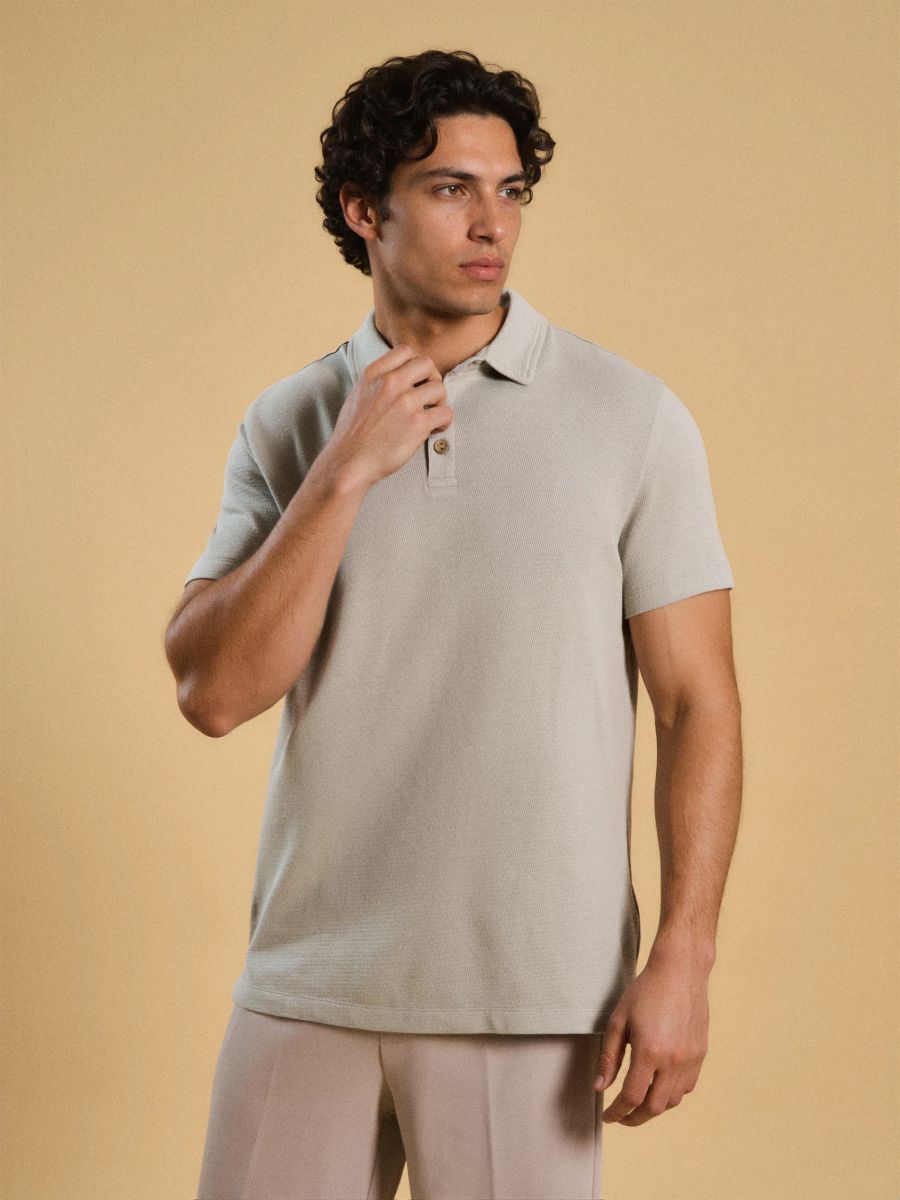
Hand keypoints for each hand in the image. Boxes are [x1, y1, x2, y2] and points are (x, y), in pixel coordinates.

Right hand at [326, 343, 451, 488]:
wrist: (349, 463)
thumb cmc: (352, 435)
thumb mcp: (357, 395)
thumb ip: (377, 382)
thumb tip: (398, 377)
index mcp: (373, 374)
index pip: (406, 351)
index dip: (415, 365)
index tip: (414, 380)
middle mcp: (390, 383)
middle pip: (427, 364)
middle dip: (431, 379)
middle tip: (428, 397)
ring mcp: (405, 402)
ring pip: (439, 388)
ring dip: (440, 402)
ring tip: (431, 415)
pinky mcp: (418, 423)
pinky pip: (446, 413)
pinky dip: (444, 421)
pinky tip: (434, 429)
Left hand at [594, 947, 710, 1124]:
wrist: (680, 971)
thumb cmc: (645, 991)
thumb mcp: (619, 1021)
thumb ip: (609, 1058)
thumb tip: (600, 1087)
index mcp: (649, 1051)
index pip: (632, 1097)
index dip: (617, 1112)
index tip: (607, 1116)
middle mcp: (673, 1060)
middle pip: (654, 1108)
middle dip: (634, 1118)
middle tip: (621, 1117)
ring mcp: (690, 1059)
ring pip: (672, 1101)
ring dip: (654, 1108)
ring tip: (638, 1102)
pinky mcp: (700, 1054)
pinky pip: (686, 1087)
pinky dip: (671, 1094)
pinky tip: (659, 1086)